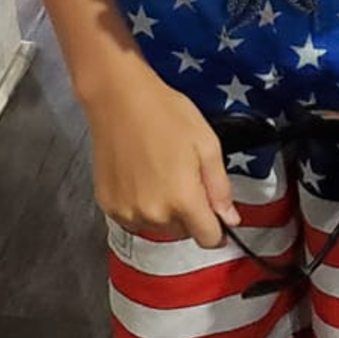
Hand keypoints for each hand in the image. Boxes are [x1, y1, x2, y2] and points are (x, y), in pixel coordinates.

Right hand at [82, 53, 240, 247]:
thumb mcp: (207, 144)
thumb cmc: (164, 113)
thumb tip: (229, 219)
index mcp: (182, 199)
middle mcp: (153, 213)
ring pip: (158, 227)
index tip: (214, 213)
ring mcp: (128, 212)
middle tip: (183, 176)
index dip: (217, 227)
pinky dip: (140, 205)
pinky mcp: (108, 206)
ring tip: (159, 172)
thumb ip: (220, 187)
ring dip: (164, 210)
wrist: (118, 98)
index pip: (208, 239)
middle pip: (183, 233)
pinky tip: (140, 177)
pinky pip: (134, 219)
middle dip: (189, 212)